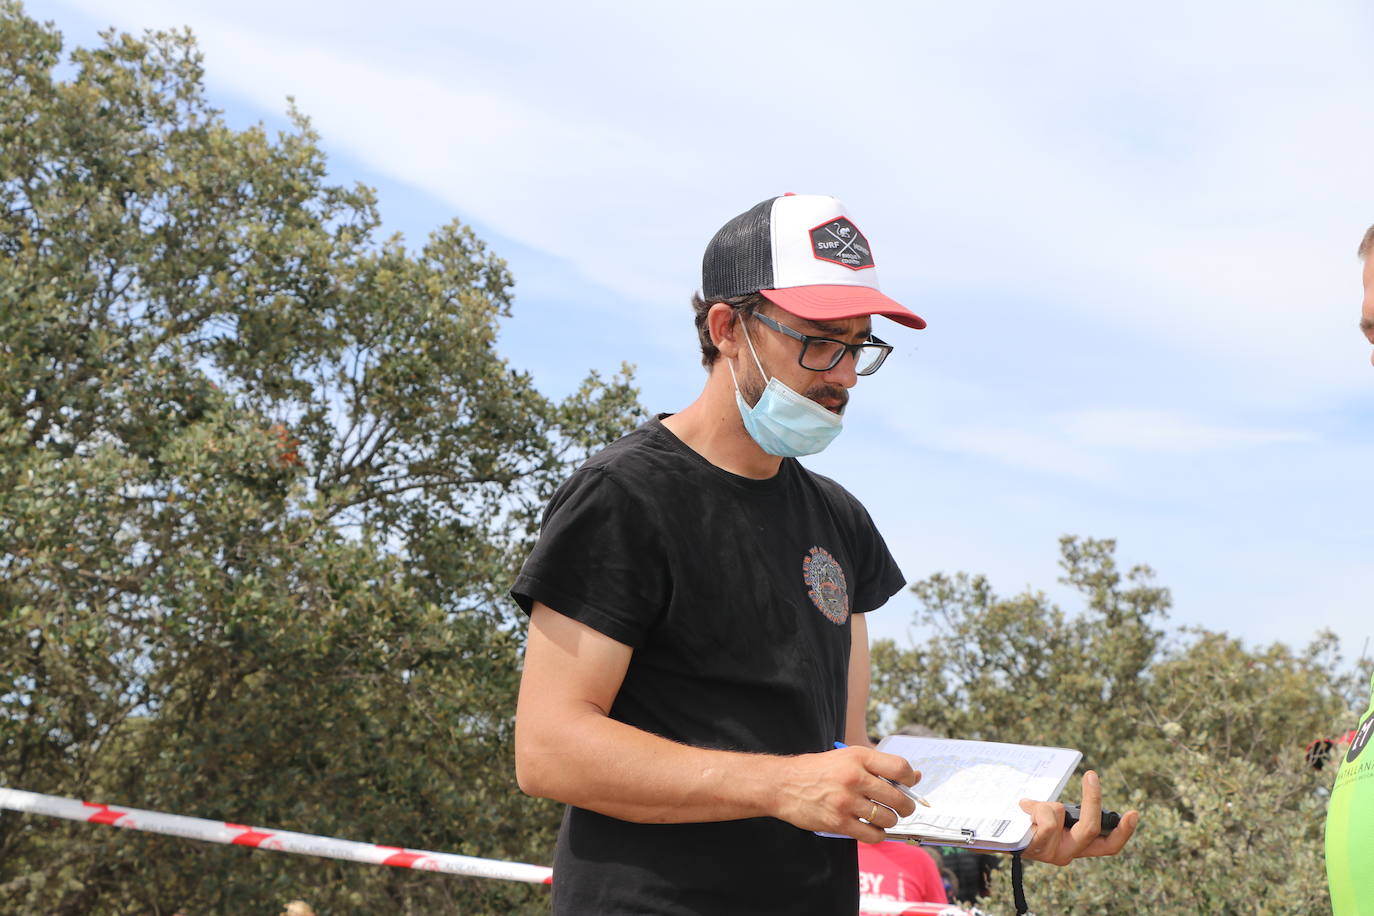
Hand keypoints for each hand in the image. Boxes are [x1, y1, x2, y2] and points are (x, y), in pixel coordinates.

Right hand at [769, 746, 919, 842]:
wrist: (781, 784)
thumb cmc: (816, 770)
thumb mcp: (845, 758)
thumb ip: (878, 766)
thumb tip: (915, 777)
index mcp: (858, 756)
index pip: (899, 767)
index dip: (910, 779)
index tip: (908, 785)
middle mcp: (854, 777)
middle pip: (898, 797)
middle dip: (906, 807)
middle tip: (902, 808)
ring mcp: (846, 801)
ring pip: (888, 818)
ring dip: (890, 821)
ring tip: (882, 818)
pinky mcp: (838, 822)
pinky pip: (872, 835)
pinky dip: (877, 834)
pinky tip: (872, 829)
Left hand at [1017, 770, 1138, 864]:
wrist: (994, 840)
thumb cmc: (1023, 826)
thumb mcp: (1045, 816)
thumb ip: (1055, 810)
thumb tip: (1056, 803)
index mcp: (1076, 845)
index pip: (1108, 845)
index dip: (1123, 832)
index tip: (1134, 813)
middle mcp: (1068, 853)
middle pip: (1092, 829)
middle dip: (1093, 800)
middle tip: (1092, 775)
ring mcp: (1052, 853)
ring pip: (1060, 816)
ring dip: (1046, 805)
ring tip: (1030, 808)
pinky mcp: (1037, 849)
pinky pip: (1045, 821)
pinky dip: (1036, 809)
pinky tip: (1024, 811)